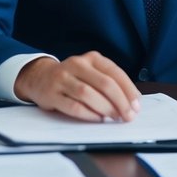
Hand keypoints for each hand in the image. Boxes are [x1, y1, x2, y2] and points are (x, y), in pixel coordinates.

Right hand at [13, 52, 140, 121]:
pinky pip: (73, 106)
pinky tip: (97, 119)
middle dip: (120, 102)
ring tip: (114, 118)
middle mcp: (76, 64)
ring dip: (105, 108)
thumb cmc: (73, 78)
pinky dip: (88, 114)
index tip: (137, 105)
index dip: (128, 90)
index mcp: (91, 58)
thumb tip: (133, 102)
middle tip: (128, 116)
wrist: (39, 77)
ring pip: (88, 94)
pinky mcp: (52, 94)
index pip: (115, 73)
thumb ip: (109, 82)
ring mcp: (62, 78)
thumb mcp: (91, 72)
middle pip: (104, 83)